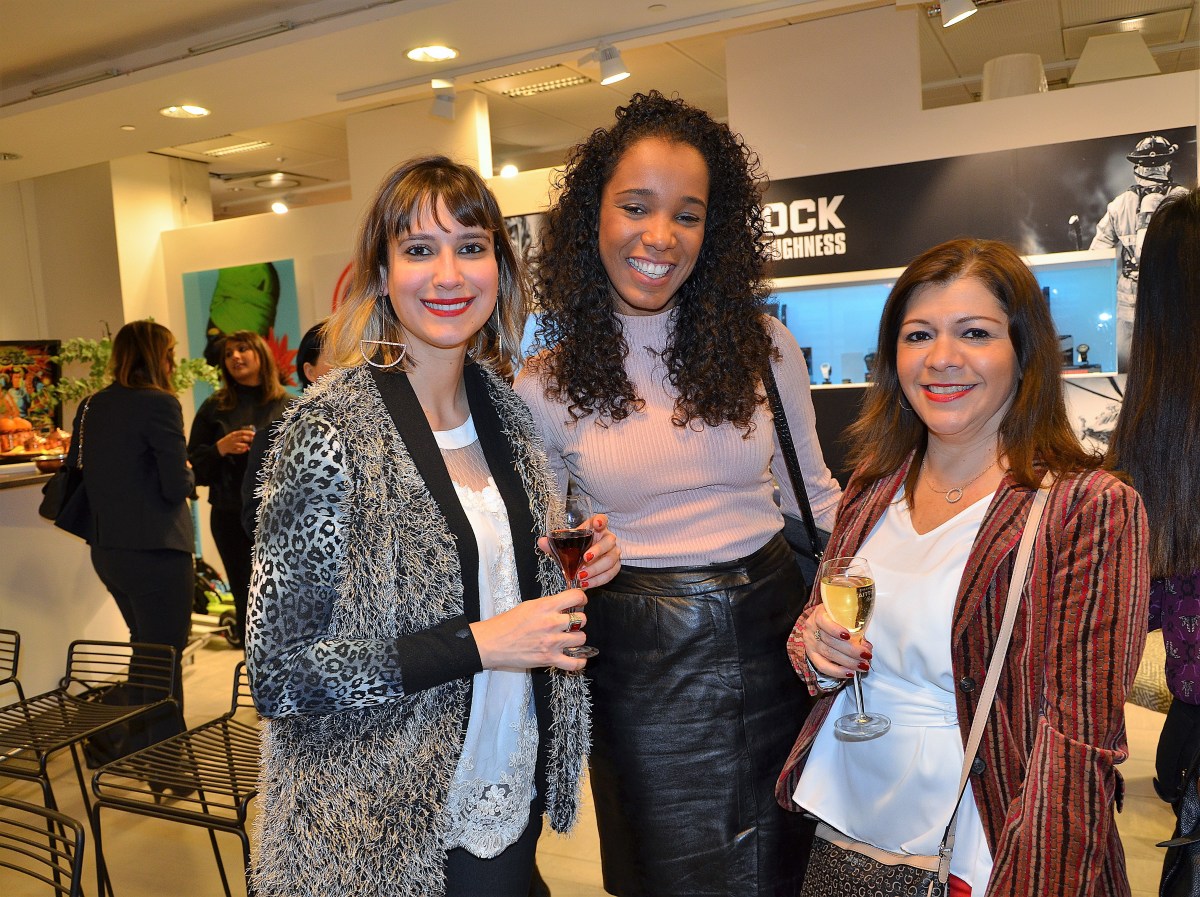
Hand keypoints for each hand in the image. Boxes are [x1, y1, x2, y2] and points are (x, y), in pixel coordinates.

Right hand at [217, 427, 255, 456]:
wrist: (220, 446)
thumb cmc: (230, 439)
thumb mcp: (234, 434)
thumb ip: (241, 434)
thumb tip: (252, 434)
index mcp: (234, 434)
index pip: (242, 432)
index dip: (249, 433)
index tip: (254, 434)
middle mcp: (233, 439)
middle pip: (242, 438)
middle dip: (249, 439)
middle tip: (254, 440)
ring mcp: (232, 445)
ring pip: (240, 445)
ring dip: (246, 445)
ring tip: (248, 446)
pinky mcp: (231, 450)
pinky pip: (238, 451)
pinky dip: (243, 450)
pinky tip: (245, 449)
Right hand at [471, 590, 589, 671]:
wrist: (492, 643)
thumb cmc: (506, 624)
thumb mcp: (528, 606)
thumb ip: (548, 606)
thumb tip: (564, 606)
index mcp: (545, 606)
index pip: (575, 596)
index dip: (581, 599)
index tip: (580, 602)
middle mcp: (552, 622)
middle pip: (582, 619)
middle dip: (578, 620)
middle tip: (571, 623)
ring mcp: (552, 642)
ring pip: (581, 638)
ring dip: (577, 638)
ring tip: (569, 639)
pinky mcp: (549, 658)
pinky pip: (574, 663)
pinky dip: (579, 661)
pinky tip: (579, 657)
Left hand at [536, 514, 619, 588]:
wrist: (586, 560)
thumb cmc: (578, 548)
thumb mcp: (567, 544)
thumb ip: (555, 544)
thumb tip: (541, 542)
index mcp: (596, 528)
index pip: (602, 520)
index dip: (601, 521)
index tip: (597, 524)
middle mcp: (607, 538)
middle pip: (609, 542)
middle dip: (598, 550)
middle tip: (585, 559)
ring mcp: (613, 552)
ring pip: (610, 560)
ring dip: (596, 569)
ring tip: (581, 576)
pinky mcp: (615, 566)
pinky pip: (610, 574)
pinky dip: (598, 580)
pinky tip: (586, 583)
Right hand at [789, 605, 872, 679]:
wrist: (822, 624)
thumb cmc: (837, 619)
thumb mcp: (843, 616)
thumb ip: (854, 627)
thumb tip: (866, 646)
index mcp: (819, 614)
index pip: (823, 621)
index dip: (835, 630)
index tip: (849, 636)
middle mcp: (812, 629)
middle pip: (829, 641)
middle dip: (851, 650)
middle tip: (866, 655)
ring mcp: (810, 643)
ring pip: (828, 654)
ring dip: (848, 662)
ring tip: (863, 666)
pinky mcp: (812, 656)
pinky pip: (822, 666)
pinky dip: (837, 671)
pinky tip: (850, 673)